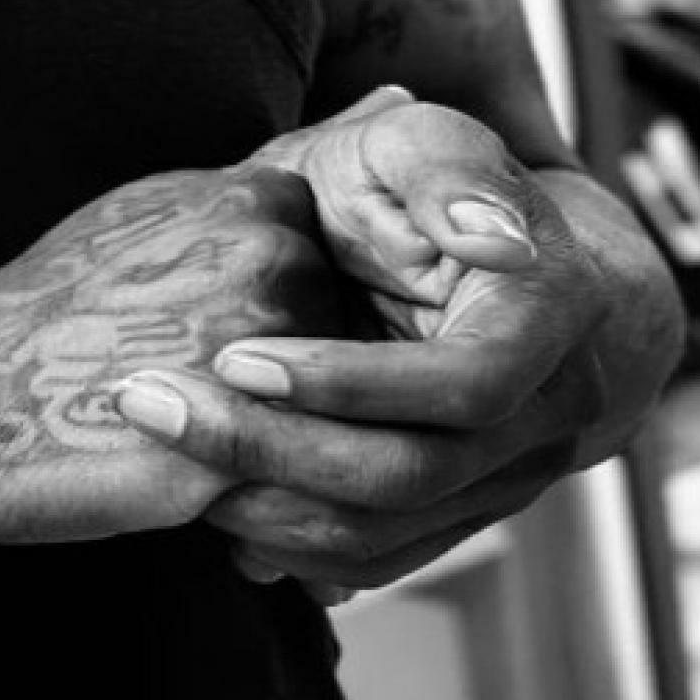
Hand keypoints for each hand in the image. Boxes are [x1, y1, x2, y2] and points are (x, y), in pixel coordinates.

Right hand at [0, 165, 368, 550]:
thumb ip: (282, 172)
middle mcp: (275, 265)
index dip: (275, 320)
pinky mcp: (244, 447)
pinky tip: (183, 466)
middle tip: (177, 375)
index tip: (198, 323)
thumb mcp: (164, 202)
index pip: (339, 277)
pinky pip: (294, 483)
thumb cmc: (62, 301)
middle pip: (340, 348)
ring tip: (177, 418)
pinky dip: (257, 486)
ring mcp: (264, 356)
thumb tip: (403, 101)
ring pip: (325, 419)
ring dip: (274, 433)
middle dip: (281, 380)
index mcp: (260, 202)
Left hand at [106, 104, 664, 597]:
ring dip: (264, 506)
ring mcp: (505, 480)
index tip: (233, 356)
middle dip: (271, 449)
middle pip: (411, 475)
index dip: (350, 383)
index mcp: (548, 320)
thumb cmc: (426, 183)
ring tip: (162, 454)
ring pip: (385, 533)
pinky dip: (288, 542)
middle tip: (151, 404)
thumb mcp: (424, 141)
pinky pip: (375, 558)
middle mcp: (545, 419)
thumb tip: (494, 238)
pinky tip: (211, 502)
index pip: (464, 385)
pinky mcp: (455, 515)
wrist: (475, 259)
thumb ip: (449, 170)